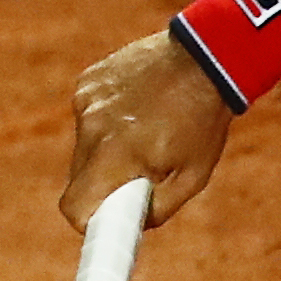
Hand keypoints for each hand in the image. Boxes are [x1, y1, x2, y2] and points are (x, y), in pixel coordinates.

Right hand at [61, 27, 234, 229]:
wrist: (207, 57)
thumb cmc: (204, 120)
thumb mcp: (193, 176)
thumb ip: (160, 209)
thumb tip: (133, 223)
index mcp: (114, 155)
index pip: (74, 206)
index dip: (89, 220)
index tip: (109, 218)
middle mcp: (91, 127)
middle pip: (78, 178)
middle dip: (103, 184)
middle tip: (139, 174)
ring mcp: (86, 100)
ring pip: (83, 146)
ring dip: (105, 150)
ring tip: (144, 134)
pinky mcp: (87, 81)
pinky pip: (87, 115)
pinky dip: (107, 120)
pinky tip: (138, 107)